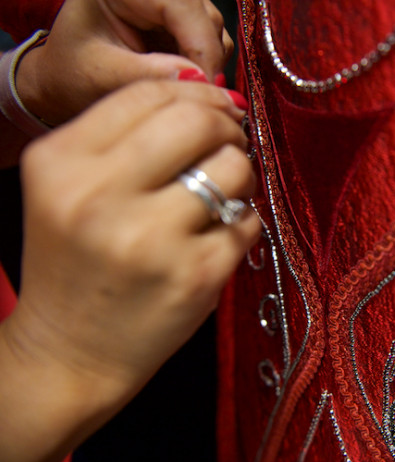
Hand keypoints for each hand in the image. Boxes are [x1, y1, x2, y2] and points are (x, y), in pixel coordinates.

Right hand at [0, 79, 259, 461]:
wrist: (70, 354)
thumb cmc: (78, 264)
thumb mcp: (73, 188)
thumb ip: (128, 136)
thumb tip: (210, 91)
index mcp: (61, 162)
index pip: (148, 93)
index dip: (196, 92)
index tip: (217, 105)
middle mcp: (100, 194)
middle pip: (196, 120)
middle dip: (226, 125)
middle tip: (229, 143)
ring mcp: (151, 238)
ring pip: (233, 167)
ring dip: (240, 175)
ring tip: (222, 196)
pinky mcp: (196, 275)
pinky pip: (248, 221)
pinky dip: (242, 223)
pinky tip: (217, 239)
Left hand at [16, 0, 232, 124]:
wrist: (64, 79)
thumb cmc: (71, 73)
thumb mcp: (102, 74)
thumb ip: (148, 74)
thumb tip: (200, 80)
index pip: (183, 6)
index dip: (202, 48)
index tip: (207, 89)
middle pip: (205, 17)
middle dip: (207, 59)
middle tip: (201, 98)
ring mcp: (168, 3)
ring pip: (213, 30)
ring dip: (208, 64)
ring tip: (186, 91)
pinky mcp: (178, 21)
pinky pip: (209, 42)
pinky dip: (203, 66)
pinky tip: (184, 83)